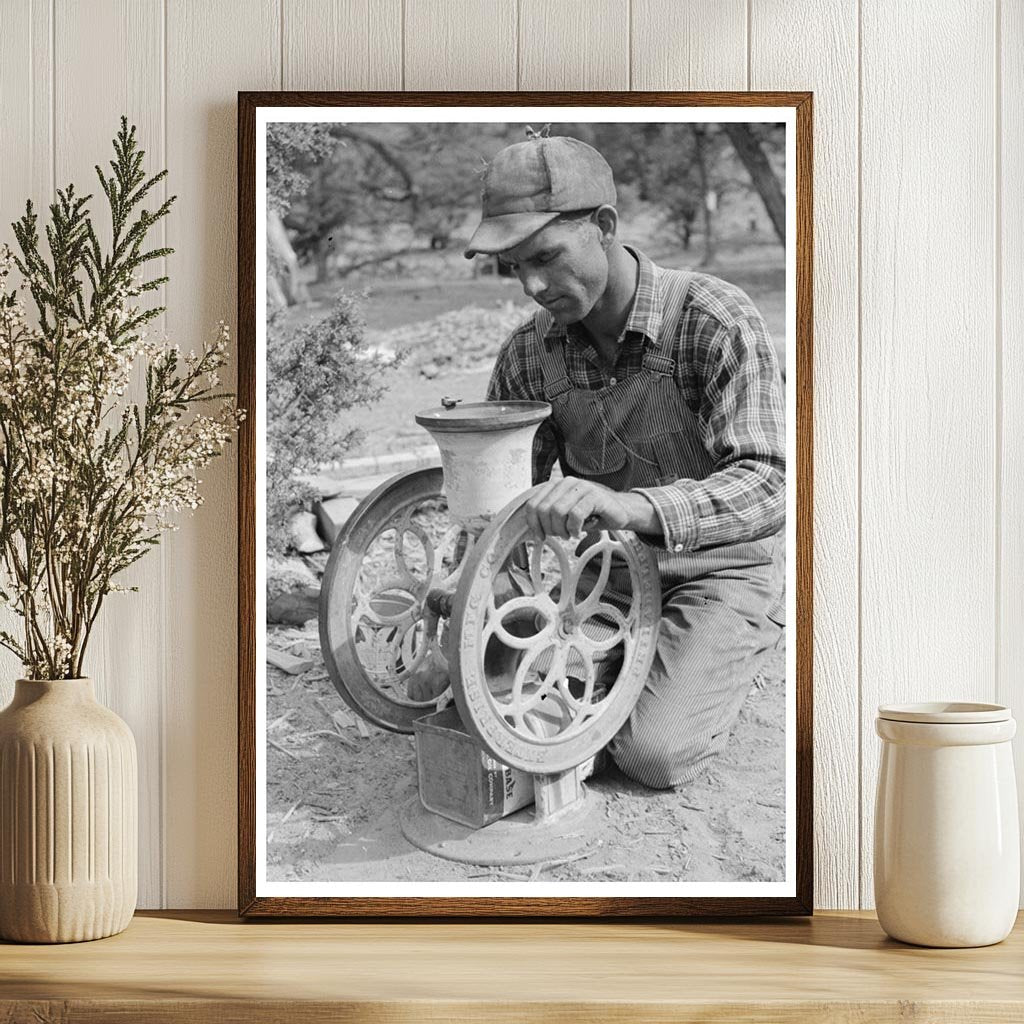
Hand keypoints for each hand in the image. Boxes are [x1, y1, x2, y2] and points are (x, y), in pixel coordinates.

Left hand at [523, 477, 656, 539]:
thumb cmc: (592, 513)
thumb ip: (550, 515)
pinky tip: (579, 532)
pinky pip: (576, 514)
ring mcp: (581, 487)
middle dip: (549, 528)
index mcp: (556, 485)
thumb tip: (533, 529)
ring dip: (562, 529)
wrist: (619, 511)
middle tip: (560, 536)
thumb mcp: (566, 513)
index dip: (533, 524)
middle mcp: (567, 483)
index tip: (540, 537)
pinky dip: (574, 528)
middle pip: (544, 509)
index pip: (533, 504)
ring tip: (570, 534)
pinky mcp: (595, 496)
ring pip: (558, 511)